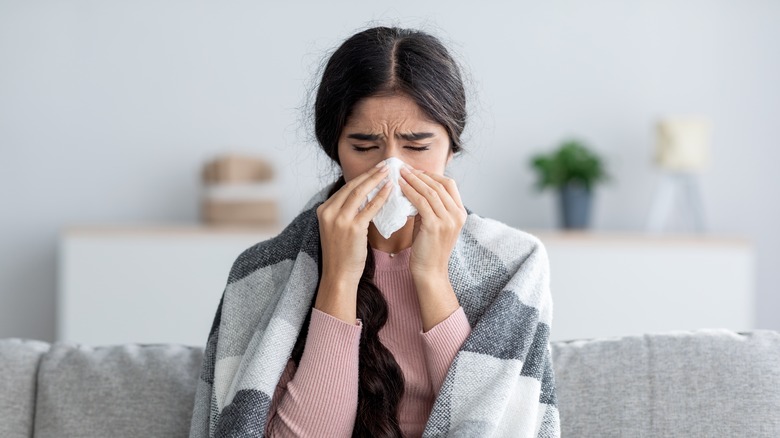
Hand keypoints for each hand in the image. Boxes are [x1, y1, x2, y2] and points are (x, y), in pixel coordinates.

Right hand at [314, 163, 391, 322]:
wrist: (339, 275)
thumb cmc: (342, 254)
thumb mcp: (338, 229)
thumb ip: (346, 213)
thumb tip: (365, 197)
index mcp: (324, 210)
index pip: (346, 189)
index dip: (362, 178)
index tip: (375, 169)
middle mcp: (328, 212)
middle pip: (352, 187)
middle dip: (370, 174)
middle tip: (385, 165)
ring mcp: (339, 219)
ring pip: (360, 193)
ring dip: (376, 180)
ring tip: (389, 172)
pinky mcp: (352, 228)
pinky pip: (369, 208)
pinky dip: (381, 196)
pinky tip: (390, 189)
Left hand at [399, 167, 466, 280]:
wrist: (430, 271)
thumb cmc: (428, 248)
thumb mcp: (433, 223)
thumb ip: (429, 207)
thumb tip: (415, 188)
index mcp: (460, 213)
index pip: (449, 184)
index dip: (432, 175)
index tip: (416, 171)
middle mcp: (458, 215)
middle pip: (440, 185)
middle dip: (421, 175)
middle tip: (405, 168)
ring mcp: (448, 220)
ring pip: (430, 191)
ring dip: (414, 180)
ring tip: (400, 173)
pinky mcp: (435, 226)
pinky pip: (421, 202)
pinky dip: (410, 191)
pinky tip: (400, 186)